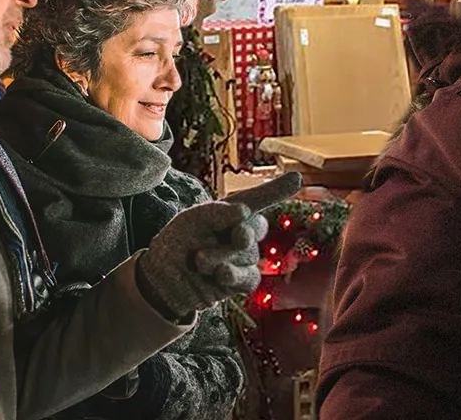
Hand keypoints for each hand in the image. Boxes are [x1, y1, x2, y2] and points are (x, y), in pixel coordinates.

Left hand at [135, 172, 302, 320]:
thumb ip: (218, 212)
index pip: (259, 199)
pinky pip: (249, 279)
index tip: (296, 179)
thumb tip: (244, 212)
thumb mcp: (191, 219)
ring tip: (198, 260)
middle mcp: (242, 232)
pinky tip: (220, 274)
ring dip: (222, 257)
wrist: (163, 276)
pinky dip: (235, 276)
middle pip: (256, 228)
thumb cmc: (178, 241)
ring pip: (248, 255)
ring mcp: (243, 258)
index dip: (277, 190)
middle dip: (242, 232)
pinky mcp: (239, 282)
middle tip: (231, 235)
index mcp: (232, 212)